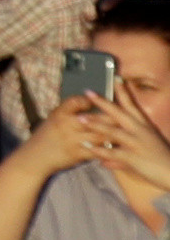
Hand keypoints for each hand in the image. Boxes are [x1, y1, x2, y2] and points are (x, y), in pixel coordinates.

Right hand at [26, 92, 126, 176]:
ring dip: (114, 133)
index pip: (78, 101)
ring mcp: (73, 140)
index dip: (94, 99)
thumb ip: (72, 108)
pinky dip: (108, 149)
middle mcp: (67, 125)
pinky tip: (118, 148)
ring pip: (100, 135)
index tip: (106, 97)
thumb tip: (90, 99)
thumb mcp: (56, 116)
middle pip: (95, 118)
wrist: (37, 155)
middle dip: (113, 117)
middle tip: (127, 115)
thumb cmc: (48, 134)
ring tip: (127, 131)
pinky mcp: (78, 154)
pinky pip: (97, 151)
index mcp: (61, 113)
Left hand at [91, 81, 169, 196]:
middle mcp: (140, 131)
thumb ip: (121, 154)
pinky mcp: (133, 156)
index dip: (124, 92)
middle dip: (103, 103)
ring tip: (80, 118)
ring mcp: (136, 142)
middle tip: (88, 93)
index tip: (116, 78)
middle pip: (119, 113)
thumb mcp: (145, 150)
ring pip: (112, 130)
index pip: (132, 105)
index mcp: (144, 126)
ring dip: (95, 124)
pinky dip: (99, 150)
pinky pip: (112, 152)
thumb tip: (105, 160)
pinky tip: (87, 147)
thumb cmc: (160, 161)